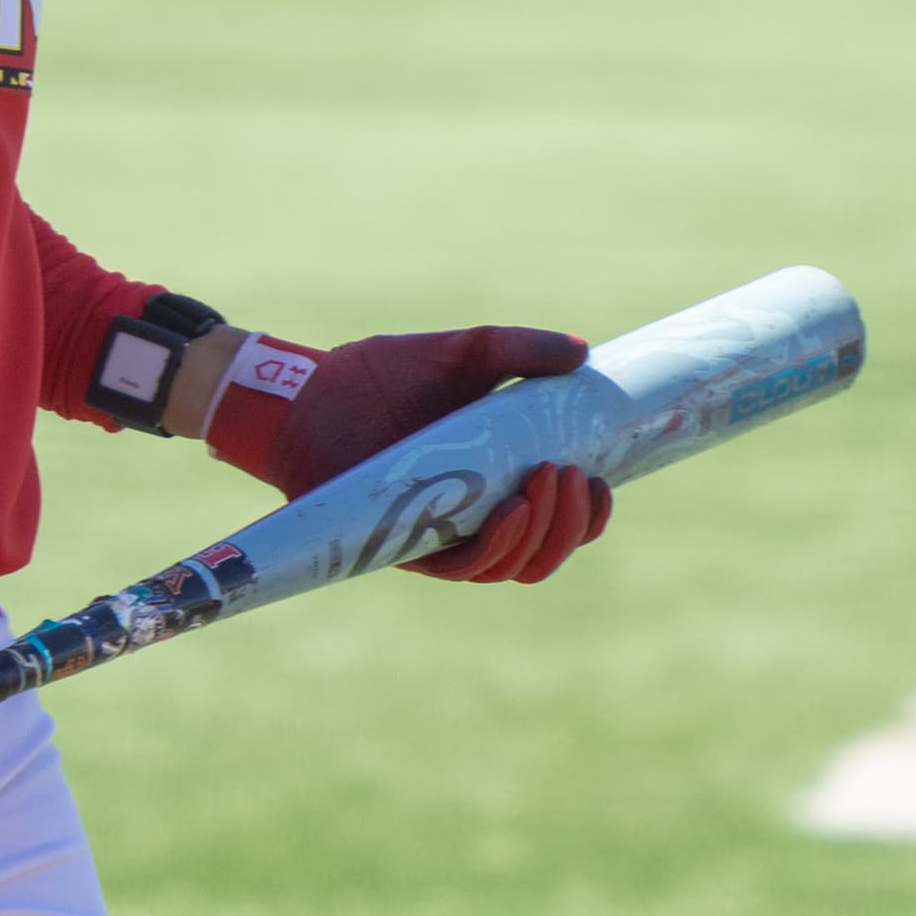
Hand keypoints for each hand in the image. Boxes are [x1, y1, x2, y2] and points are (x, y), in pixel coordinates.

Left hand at [218, 325, 613, 585]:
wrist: (312, 393)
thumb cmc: (385, 375)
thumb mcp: (462, 352)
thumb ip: (519, 349)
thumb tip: (582, 351)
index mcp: (500, 478)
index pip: (561, 517)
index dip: (591, 514)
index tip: (603, 483)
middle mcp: (478, 517)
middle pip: (546, 551)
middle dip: (572, 523)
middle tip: (573, 478)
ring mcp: (444, 536)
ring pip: (512, 565)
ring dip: (542, 534)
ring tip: (545, 485)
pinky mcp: (408, 547)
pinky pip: (463, 567)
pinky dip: (496, 545)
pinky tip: (511, 512)